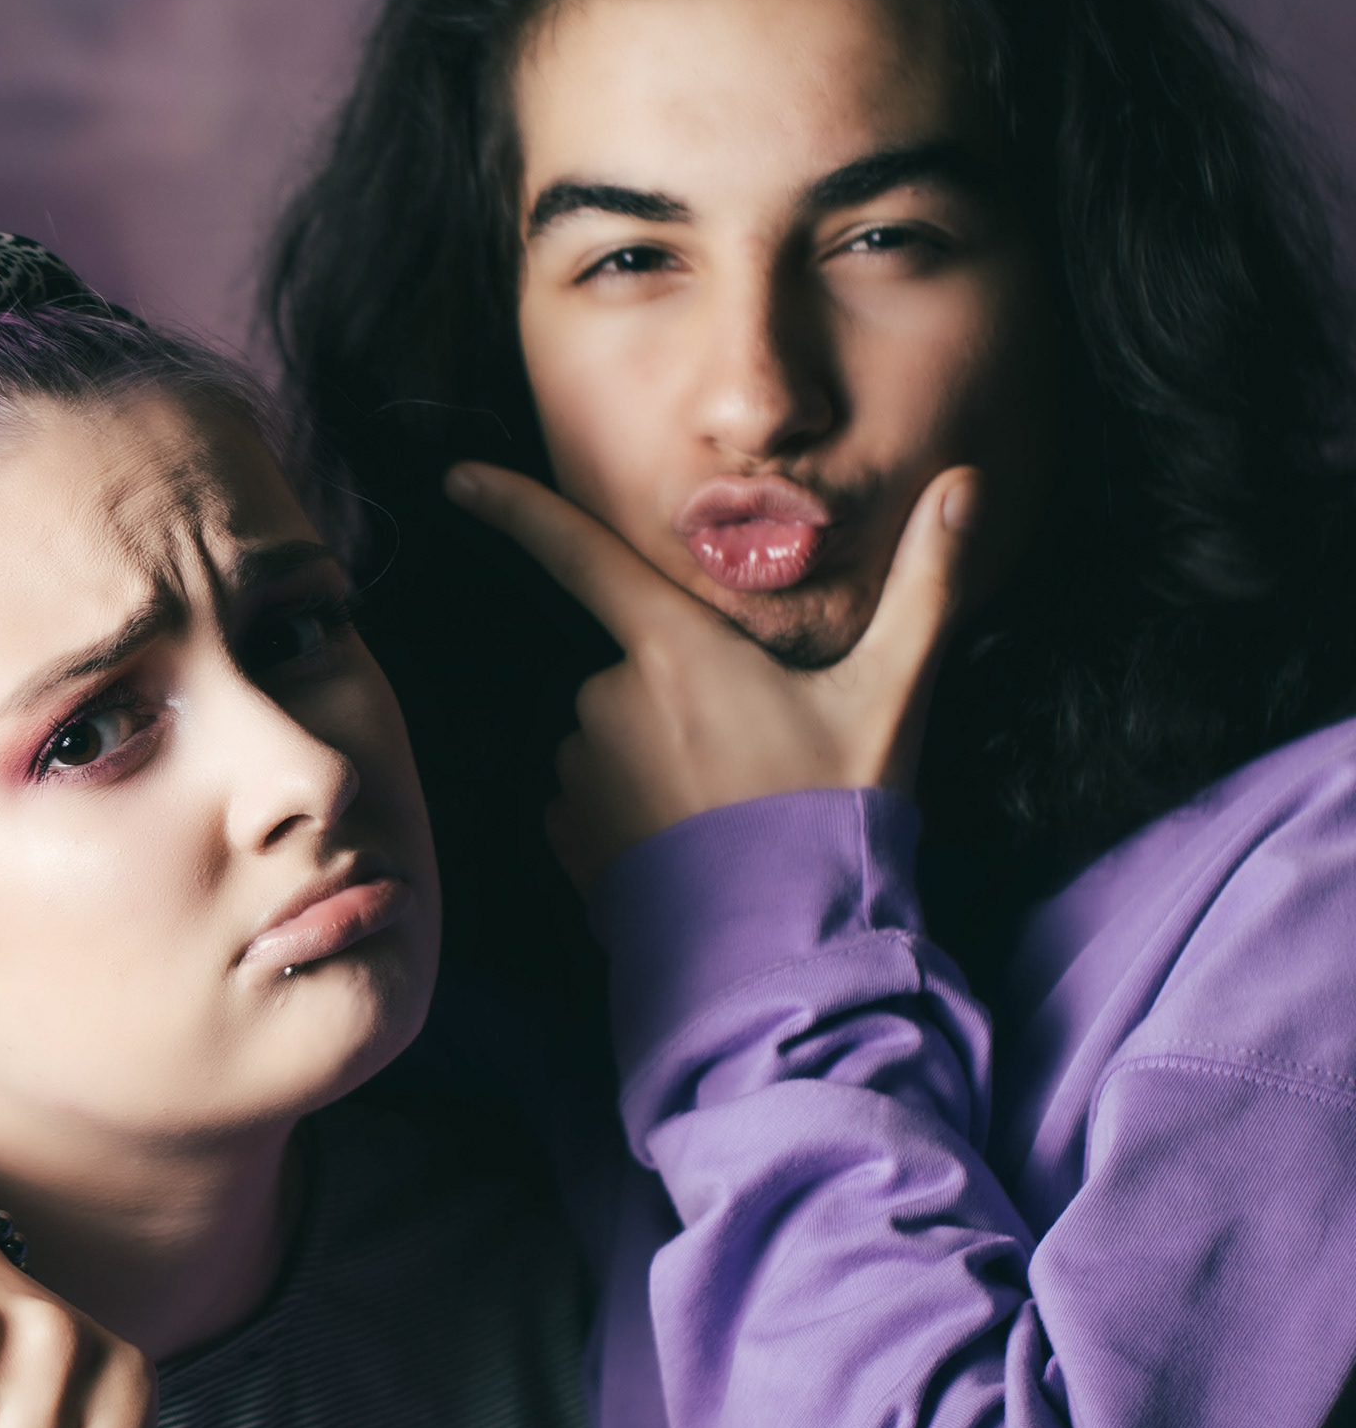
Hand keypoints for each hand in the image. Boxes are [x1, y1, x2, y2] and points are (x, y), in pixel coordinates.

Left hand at [446, 461, 977, 887]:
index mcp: (673, 649)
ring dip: (656, 756)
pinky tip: (687, 842)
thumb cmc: (836, 812)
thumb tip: (969, 482)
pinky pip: (589, 800)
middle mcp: (605, 701)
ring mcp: (579, 774)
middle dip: (681, 692)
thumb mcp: (892, 695)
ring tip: (727, 805)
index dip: (514, 508)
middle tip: (757, 751)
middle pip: (630, 663)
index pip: (577, 554)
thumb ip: (928, 585)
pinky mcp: (567, 839)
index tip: (457, 479)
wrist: (786, 948)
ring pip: (609, 735)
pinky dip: (629, 813)